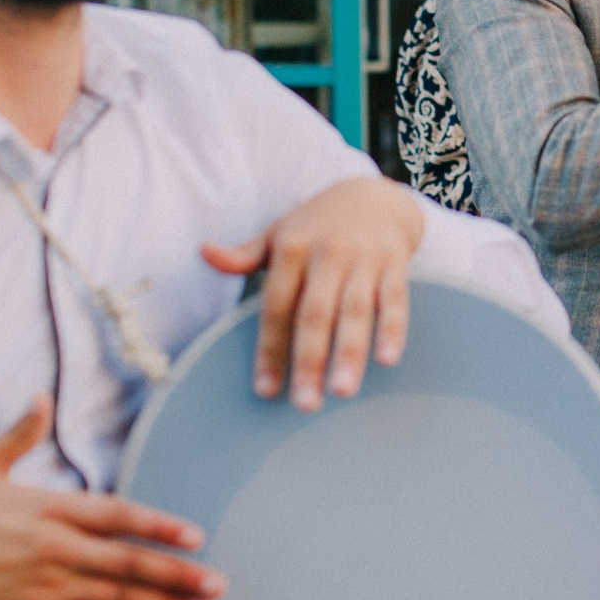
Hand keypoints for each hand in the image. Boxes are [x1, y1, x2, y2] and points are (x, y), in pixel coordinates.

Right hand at [0, 397, 222, 599]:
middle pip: (128, 563)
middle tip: (218, 582)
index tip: (194, 536)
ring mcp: (48, 586)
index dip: (158, 526)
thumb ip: (20, 434)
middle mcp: (55, 549)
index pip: (116, 516)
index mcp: (48, 509)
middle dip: (177, 574)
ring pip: (118, 598)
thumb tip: (40, 395)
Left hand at [201, 176, 424, 408]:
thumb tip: (204, 252)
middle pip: (315, 314)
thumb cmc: (318, 224)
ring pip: (355, 310)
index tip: (265, 389)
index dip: (270, 348)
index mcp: (292, 248)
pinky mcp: (395, 262)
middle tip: (305, 405)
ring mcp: (363, 257)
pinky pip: (395, 299)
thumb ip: (244, 254)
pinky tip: (387, 359)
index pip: (276, 305)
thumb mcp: (279, 232)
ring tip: (343, 391)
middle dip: (310, 360)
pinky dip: (392, 329)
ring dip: (350, 352)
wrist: (374, 194)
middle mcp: (327, 252)